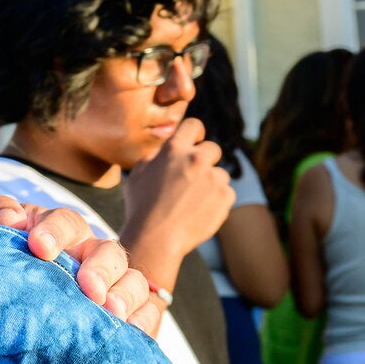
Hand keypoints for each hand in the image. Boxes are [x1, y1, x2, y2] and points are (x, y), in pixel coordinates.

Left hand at [0, 199, 163, 335]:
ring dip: (125, 294)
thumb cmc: (6, 266)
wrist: (13, 307)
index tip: (38, 246)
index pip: (65, 222)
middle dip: (99, 267)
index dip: (53, 231)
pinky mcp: (128, 314)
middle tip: (88, 286)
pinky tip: (129, 330)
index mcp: (61, 232)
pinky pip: (147, 312)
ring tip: (111, 310)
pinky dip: (142, 320)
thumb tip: (10, 219)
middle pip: (107, 251)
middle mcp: (91, 254)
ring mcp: (114, 284)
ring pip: (133, 280)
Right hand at [122, 116, 233, 270]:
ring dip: (210, 183)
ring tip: (192, 201)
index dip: (194, 133)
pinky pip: (226, 193)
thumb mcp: (138, 173)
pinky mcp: (226, 197)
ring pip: (219, 173)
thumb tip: (169, 144)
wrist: (156, 238)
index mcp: (174, 149)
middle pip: (212, 148)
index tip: (194, 142)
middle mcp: (197, 159)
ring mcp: (214, 178)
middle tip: (192, 177)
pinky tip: (199, 211)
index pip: (194, 125)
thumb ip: (157, 155)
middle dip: (204, 160)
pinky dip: (217, 200)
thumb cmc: (142, 206)